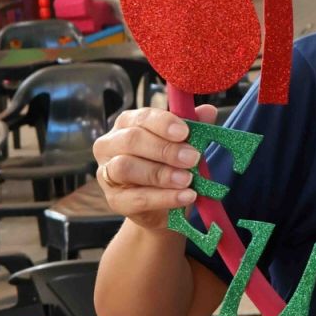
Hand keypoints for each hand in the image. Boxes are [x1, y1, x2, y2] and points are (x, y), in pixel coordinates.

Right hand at [93, 104, 218, 230]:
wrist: (163, 204)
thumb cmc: (169, 165)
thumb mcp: (183, 144)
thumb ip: (194, 126)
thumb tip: (208, 111)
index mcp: (128, 124)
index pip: (142, 117)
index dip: (164, 123)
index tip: (185, 132)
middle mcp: (110, 145)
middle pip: (132, 140)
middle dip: (165, 149)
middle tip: (192, 158)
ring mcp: (106, 173)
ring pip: (126, 168)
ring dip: (161, 174)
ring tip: (187, 179)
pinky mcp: (113, 200)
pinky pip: (136, 198)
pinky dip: (164, 197)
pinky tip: (185, 196)